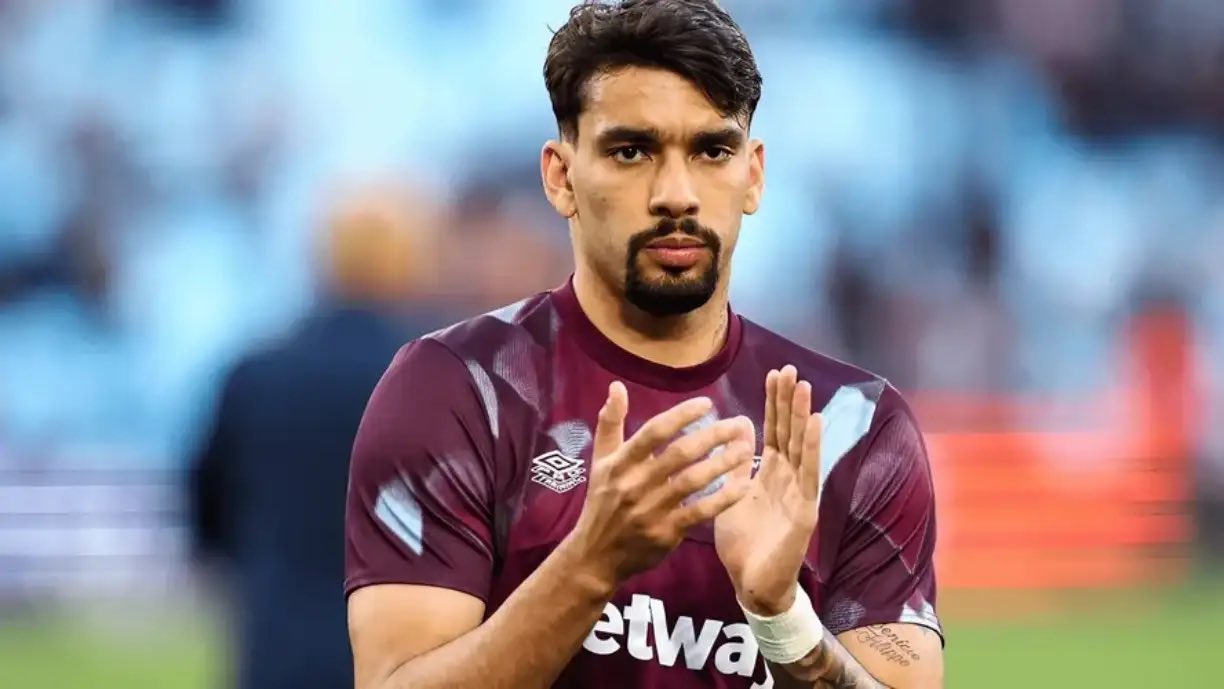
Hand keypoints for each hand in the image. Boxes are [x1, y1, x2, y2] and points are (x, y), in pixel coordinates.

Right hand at [563, 381, 755, 586]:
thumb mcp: (600, 461)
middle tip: (738, 423)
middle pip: (679, 453)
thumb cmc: (602, 502)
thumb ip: (610, 422)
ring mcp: (651, 510)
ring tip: (746, 449)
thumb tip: (616, 385)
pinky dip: (723, 499)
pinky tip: (744, 486)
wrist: (596, 555)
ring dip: (723, 463)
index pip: (654, 432)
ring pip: (693, 481)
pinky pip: (700, 512)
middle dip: (712, 436)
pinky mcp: (665, 533)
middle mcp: (635, 484)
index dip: (681, 415)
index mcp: (620, 463)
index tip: (708, 404)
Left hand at [715, 365, 822, 614]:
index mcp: (769, 474)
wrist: (751, 584)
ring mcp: (799, 493)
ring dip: (802, 416)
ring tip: (803, 386)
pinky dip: (811, 448)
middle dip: (789, 401)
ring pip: (802, 448)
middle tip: (789, 369)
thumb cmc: (742, 544)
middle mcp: (788, 479)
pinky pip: (809, 475)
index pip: (774, 431)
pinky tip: (814, 424)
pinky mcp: (805, 511)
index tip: (774, 374)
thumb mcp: (732, 495)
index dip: (774, 404)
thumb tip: (737, 426)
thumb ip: (736, 465)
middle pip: (789, 432)